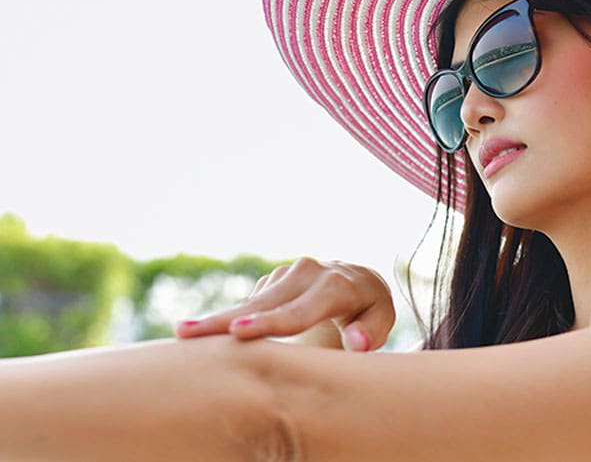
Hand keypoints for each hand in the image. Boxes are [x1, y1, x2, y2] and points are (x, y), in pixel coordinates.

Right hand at [174, 258, 394, 350]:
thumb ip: (371, 332)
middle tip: (187, 332)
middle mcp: (309, 272)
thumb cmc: (370, 309)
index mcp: (336, 286)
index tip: (239, 331)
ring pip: (252, 301)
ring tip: (184, 332)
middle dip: (226, 319)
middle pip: (263, 304)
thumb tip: (356, 342)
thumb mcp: (382, 319)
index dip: (269, 323)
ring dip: (219, 318)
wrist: (361, 279)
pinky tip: (205, 330)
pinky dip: (230, 316)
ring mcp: (289, 272)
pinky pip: (252, 301)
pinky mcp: (275, 278)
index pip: (299, 311)